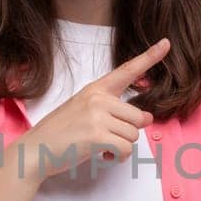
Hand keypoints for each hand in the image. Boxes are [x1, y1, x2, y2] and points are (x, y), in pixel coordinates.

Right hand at [20, 37, 169, 181]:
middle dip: (126, 133)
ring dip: (120, 147)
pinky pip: (124, 150)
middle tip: (105, 138)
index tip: (166, 43)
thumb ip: (114, 112)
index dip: (149, 57)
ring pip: (133, 135)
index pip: (127, 71)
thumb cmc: (60, 133)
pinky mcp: (97, 135)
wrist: (34, 150)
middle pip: (138, 117)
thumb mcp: (84, 112)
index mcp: (96, 89)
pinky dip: (115, 158)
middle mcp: (98, 98)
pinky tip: (99, 155)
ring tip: (98, 147)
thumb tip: (147, 118)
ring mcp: (98, 116)